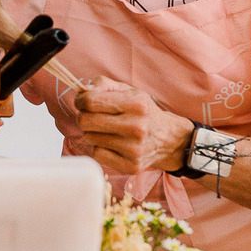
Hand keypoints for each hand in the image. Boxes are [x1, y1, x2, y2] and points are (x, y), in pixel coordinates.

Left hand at [74, 76, 193, 174]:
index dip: (81, 101)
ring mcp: (134, 149)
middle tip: (91, 117)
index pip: (91, 102)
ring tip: (107, 130)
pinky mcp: (131, 166)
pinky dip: (100, 148)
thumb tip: (82, 91)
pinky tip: (112, 144)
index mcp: (136, 104)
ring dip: (92, 133)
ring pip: (89, 138)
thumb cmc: (142, 112)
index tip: (83, 102)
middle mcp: (136, 127)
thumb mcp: (129, 91)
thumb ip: (104, 85)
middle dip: (83, 117)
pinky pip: (97, 154)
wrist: (170, 139)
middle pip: (85, 121)